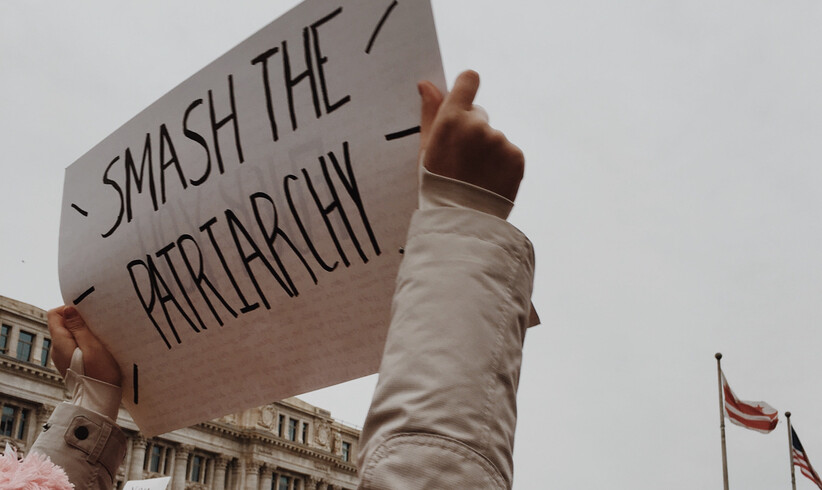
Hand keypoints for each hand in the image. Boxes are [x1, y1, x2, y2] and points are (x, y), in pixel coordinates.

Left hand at [47, 306, 120, 386]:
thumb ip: (78, 327)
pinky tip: (97, 349)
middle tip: (97, 327)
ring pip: (69, 335)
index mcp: (60, 343)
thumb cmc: (99, 374)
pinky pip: (73, 346)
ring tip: (99, 339)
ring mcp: (62, 357)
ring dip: (83, 333)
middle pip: (62, 324)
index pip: (54, 314)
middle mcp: (57, 349)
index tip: (87, 315)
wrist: (100, 400)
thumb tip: (68, 309)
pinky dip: (84, 343)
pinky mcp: (70, 363)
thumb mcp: (92, 346)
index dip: (69, 310)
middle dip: (78, 321)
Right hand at [418, 70, 524, 201]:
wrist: (461, 221)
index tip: (464, 96)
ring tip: (475, 176)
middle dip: (472, 130)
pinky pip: (509, 152)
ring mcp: (499, 141)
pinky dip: (502, 164)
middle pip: (479, 115)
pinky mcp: (516, 157)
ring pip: (494, 137)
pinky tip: (490, 181)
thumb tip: (427, 84)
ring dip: (488, 151)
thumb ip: (429, 113)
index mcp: (451, 119)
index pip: (468, 81)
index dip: (466, 87)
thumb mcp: (426, 149)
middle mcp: (477, 125)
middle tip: (462, 160)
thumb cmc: (437, 185)